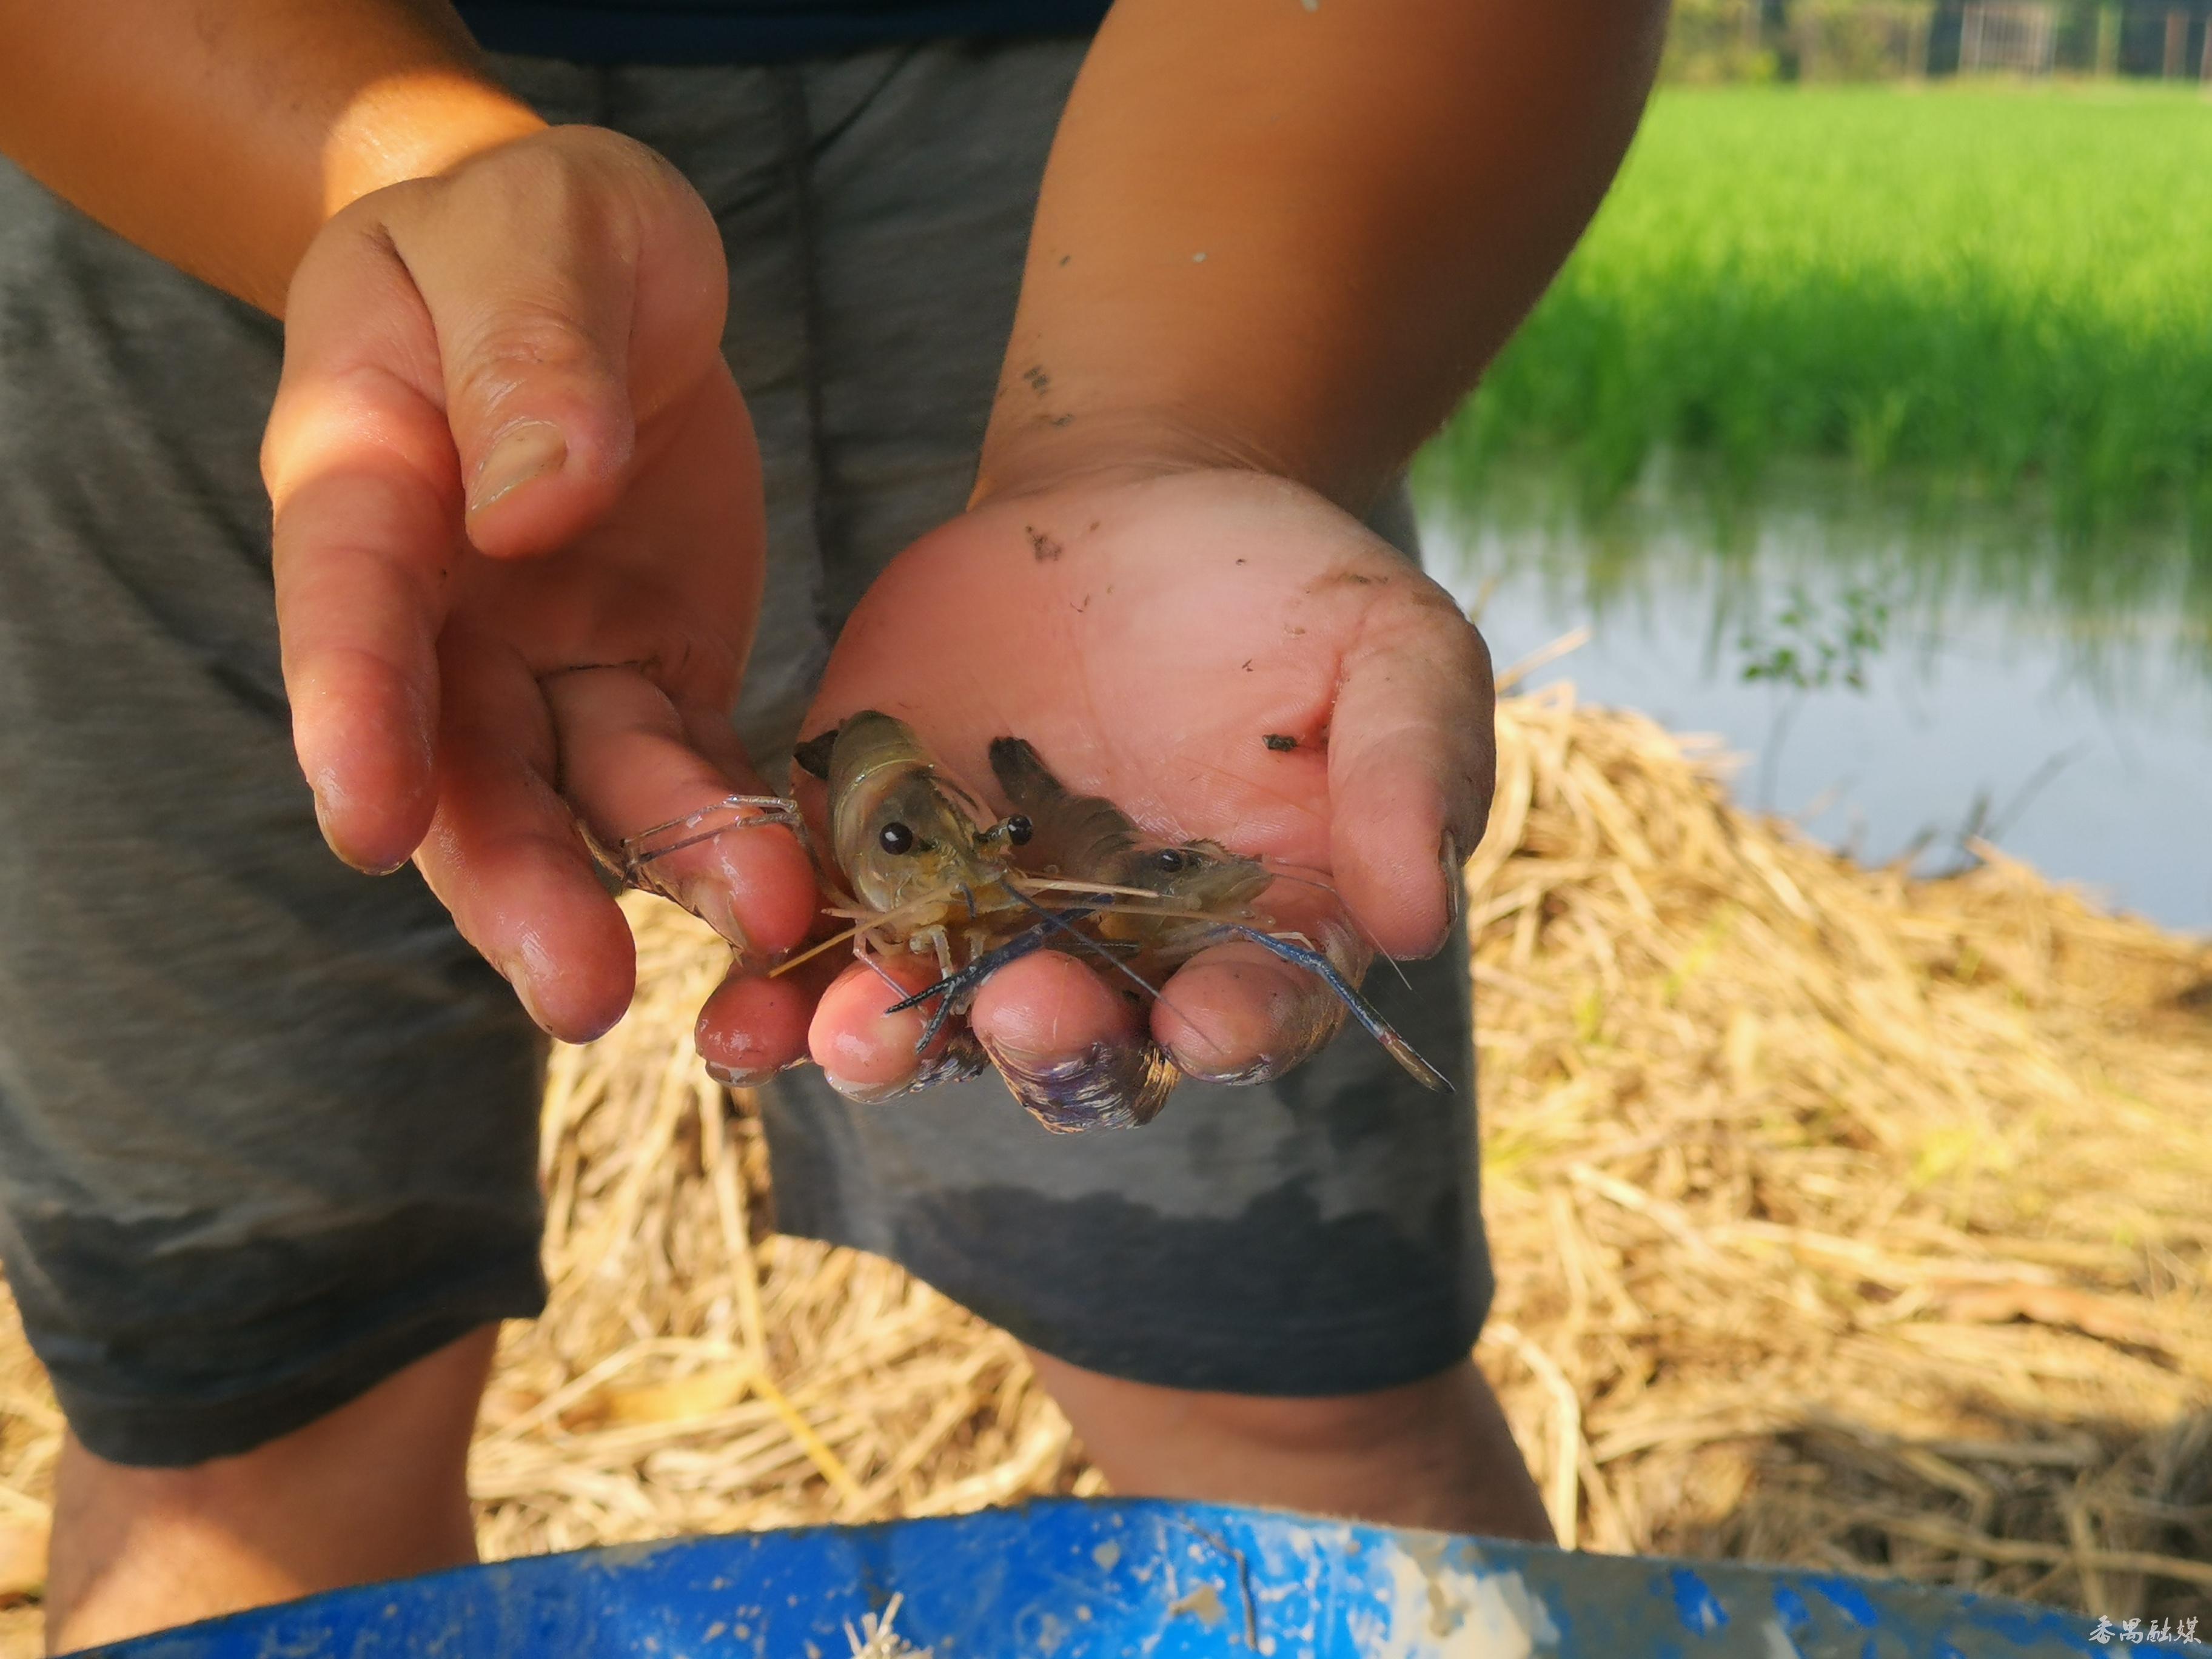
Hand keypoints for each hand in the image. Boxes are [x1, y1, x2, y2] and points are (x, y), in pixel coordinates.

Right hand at [262, 126, 817, 1039]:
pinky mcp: (654, 677)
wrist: (606, 277)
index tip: (369, 826)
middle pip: (461, 762)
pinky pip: (690, 772)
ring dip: (660, 876)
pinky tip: (805, 888)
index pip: (350, 608)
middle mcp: (445, 604)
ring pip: (584, 797)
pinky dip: (739, 833)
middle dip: (516, 879)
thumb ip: (528, 354)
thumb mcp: (544, 234)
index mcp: (369, 479)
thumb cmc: (539, 229)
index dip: (354, 719)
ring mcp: (549, 657)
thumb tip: (530, 501)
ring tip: (761, 927)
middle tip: (578, 990)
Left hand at [708, 467, 1493, 1116]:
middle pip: (1079, 1048)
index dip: (1236, 1030)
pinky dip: (772, 994)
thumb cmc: (1289, 593)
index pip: (1253, 1015)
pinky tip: (733, 1015)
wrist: (1133, 507)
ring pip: (933, 1024)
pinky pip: (813, 945)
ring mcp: (981, 921)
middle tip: (1027, 1012)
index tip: (1208, 1022)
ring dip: (889, 1047)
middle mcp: (1112, 963)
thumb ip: (1412, 771)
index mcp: (1251, 939)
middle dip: (1050, 1044)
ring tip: (845, 1038)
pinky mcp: (872, 861)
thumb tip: (1416, 919)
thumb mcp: (1393, 650)